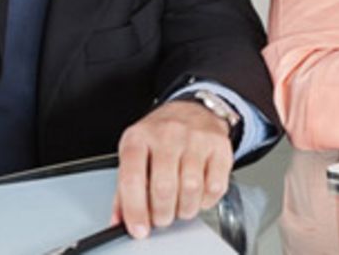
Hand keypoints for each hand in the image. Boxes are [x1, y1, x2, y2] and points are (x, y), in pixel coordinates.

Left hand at [111, 100, 233, 237]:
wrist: (192, 109)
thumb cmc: (160, 135)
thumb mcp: (135, 152)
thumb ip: (125, 188)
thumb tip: (120, 220)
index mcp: (139, 137)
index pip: (132, 178)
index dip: (135, 209)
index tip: (139, 229)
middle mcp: (167, 134)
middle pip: (164, 187)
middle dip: (162, 214)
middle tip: (162, 218)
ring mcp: (195, 138)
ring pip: (191, 188)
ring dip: (185, 209)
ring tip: (180, 207)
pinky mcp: (219, 146)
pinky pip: (215, 186)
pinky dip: (206, 200)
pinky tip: (198, 195)